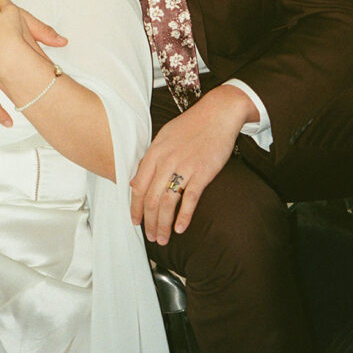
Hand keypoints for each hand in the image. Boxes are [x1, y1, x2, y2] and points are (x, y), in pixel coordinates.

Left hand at [130, 85, 256, 244]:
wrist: (218, 113)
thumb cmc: (191, 125)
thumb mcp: (164, 138)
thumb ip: (149, 160)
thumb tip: (135, 182)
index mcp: (155, 152)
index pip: (138, 187)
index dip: (135, 208)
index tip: (136, 222)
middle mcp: (166, 161)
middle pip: (151, 199)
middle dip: (149, 222)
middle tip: (151, 237)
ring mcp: (184, 167)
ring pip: (167, 203)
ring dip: (163, 225)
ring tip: (163, 238)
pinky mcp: (203, 172)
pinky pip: (190, 199)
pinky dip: (184, 217)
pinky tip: (180, 229)